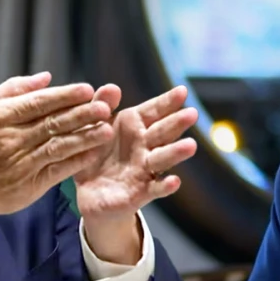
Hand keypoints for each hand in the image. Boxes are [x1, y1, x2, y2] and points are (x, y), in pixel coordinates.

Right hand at [0, 72, 113, 238]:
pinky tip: (94, 153)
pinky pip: (58, 170)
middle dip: (82, 114)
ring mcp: (23, 162)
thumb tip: (47, 77)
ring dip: (85, 137)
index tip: (87, 90)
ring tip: (107, 130)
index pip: (39, 102)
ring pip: (59, 146)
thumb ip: (14, 89)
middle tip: (105, 107)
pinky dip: (77, 161)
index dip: (65, 96)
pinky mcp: (31, 184)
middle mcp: (13, 138)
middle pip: (53, 123)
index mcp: (1, 116)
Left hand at [73, 84, 197, 260]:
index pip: (154, 110)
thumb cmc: (94, 153)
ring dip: (176, 152)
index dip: (167, 101)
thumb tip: (112, 87)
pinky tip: (174, 181)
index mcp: (133, 125)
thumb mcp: (91, 127)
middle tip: (192, 114)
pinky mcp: (140, 193)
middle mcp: (144, 146)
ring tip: (190, 146)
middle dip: (176, 123)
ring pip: (162, 158)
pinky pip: (155, 189)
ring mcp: (144, 169)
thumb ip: (99, 106)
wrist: (87, 193)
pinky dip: (165, 186)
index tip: (182, 91)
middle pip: (162, 132)